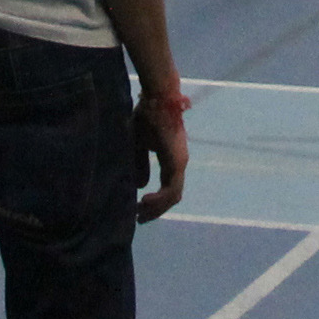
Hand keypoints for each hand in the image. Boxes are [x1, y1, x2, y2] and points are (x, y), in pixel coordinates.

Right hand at [133, 96, 189, 221]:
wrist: (157, 99)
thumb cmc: (147, 117)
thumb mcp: (139, 145)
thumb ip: (140, 165)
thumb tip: (140, 186)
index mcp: (171, 159)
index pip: (168, 188)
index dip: (156, 202)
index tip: (139, 210)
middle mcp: (179, 163)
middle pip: (172, 197)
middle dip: (156, 211)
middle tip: (139, 219)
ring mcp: (179, 163)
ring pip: (173, 196)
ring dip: (157, 208)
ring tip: (140, 213)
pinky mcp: (176, 161)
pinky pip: (171, 189)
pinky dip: (159, 199)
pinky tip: (144, 201)